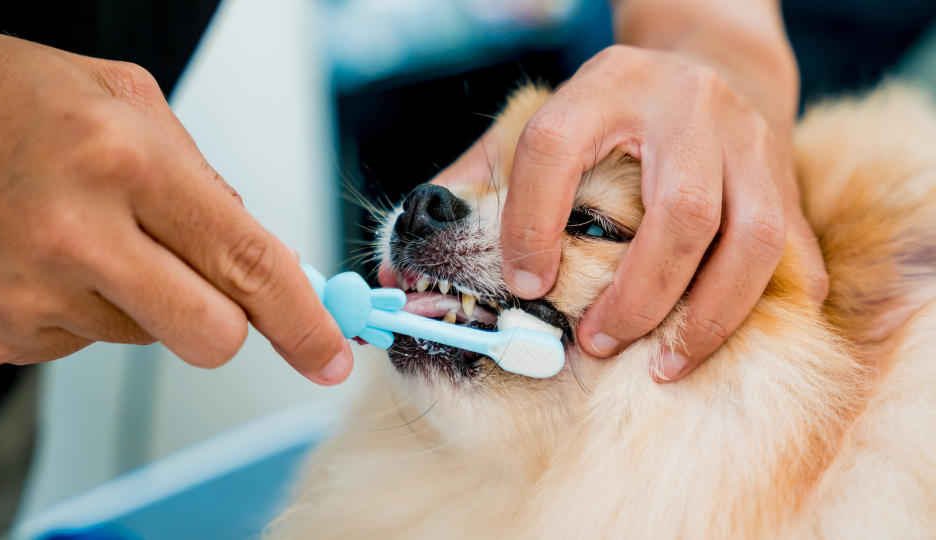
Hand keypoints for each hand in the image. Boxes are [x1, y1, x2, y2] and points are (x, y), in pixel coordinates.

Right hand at [0, 31, 351, 383]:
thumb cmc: (15, 99)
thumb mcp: (127, 102)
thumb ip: (206, 180)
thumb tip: (265, 259)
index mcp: (124, 162)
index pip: (247, 265)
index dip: (302, 320)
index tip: (328, 353)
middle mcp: (74, 235)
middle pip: (210, 336)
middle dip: (226, 319)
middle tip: (201, 279)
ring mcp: (25, 294)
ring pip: (145, 337)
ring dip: (139, 297)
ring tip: (87, 233)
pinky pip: (80, 342)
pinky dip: (83, 307)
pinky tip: (47, 256)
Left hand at [498, 45, 826, 380]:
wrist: (713, 66)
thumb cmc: (614, 114)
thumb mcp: (547, 120)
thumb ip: (482, 177)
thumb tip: (409, 246)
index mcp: (607, 86)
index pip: (556, 149)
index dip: (533, 223)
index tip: (524, 286)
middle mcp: (687, 107)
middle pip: (681, 209)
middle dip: (639, 292)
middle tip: (597, 342)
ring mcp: (749, 142)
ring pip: (752, 238)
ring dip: (708, 315)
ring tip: (662, 363)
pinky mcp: (787, 177)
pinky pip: (795, 254)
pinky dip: (763, 305)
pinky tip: (720, 339)